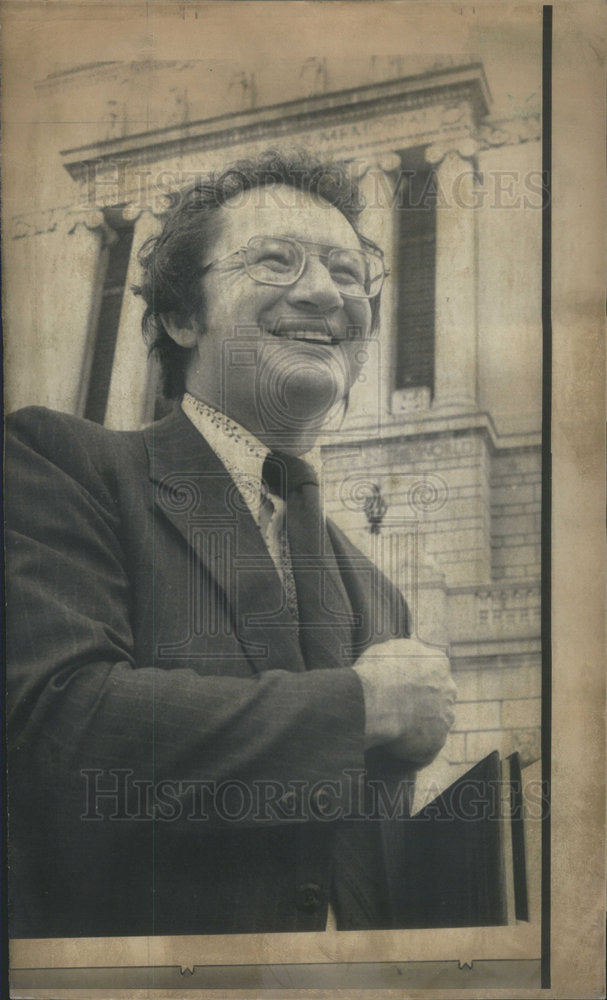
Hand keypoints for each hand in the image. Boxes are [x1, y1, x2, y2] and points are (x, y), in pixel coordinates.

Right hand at [353, 637, 456, 767]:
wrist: (375, 701)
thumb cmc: (376, 672)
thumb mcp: (388, 648)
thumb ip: (403, 654)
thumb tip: (400, 657)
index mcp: (438, 663)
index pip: (433, 672)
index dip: (416, 681)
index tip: (401, 687)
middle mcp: (449, 689)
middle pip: (439, 697)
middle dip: (423, 703)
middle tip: (398, 708)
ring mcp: (445, 717)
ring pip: (435, 723)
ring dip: (420, 727)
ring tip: (394, 730)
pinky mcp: (437, 741)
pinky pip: (426, 748)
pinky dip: (412, 750)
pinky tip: (395, 748)